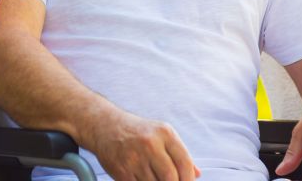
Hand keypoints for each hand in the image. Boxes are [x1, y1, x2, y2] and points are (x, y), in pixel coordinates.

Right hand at [85, 110, 199, 180]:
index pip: (184, 163)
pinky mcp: (122, 170)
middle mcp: (150, 143)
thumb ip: (179, 154)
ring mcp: (135, 158)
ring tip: (154, 177)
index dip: (188, 179)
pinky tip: (143, 178)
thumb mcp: (161, 134)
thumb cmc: (137, 131)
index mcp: (164, 133)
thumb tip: (196, 173)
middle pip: (171, 177)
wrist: (105, 126)